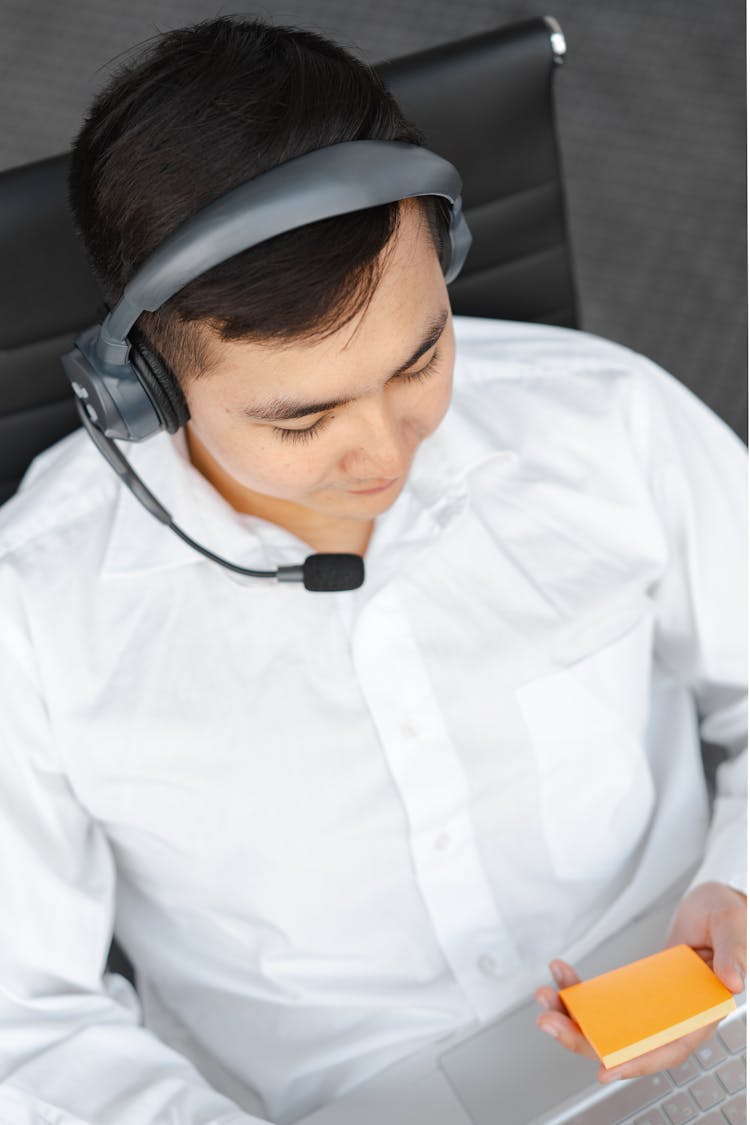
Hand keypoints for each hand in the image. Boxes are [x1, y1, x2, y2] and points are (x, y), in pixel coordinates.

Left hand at [534, 881, 746, 1084]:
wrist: (713, 907)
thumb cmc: (728, 920)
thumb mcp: (734, 928)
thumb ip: (734, 953)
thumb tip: (732, 981)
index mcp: (700, 1012)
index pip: (669, 1048)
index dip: (638, 1062)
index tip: (607, 1069)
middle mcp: (672, 1016)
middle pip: (625, 1042)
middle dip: (584, 1038)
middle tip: (549, 1024)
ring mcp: (651, 1006)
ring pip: (607, 1025)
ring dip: (572, 1017)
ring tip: (544, 998)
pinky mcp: (636, 992)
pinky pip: (603, 1000)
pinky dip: (578, 990)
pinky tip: (560, 974)